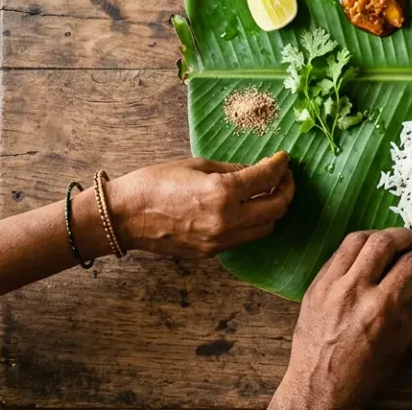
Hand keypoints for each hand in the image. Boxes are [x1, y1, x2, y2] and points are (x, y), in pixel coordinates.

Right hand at [105, 152, 294, 257]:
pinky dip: (255, 223)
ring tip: (270, 193)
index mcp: (223, 192)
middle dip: (287, 189)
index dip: (281, 165)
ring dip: (274, 210)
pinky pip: (245, 238)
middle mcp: (227, 220)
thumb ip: (232, 170)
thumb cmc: (155, 183)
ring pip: (266, 228)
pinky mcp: (213, 252)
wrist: (124, 216)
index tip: (284, 159)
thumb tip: (256, 171)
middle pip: (277, 208)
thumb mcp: (197, 165)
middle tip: (285, 177)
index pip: (267, 178)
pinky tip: (249, 209)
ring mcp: (221, 240)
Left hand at [270, 229, 411, 409]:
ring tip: (389, 243)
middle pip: (382, 242)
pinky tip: (365, 257)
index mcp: (382, 307)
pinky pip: (336, 254)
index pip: (410, 264)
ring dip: (378, 236)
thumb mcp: (401, 339)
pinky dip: (355, 250)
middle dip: (404, 236)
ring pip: (356, 240)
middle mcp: (355, 290)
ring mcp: (330, 285)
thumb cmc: (366, 370)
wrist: (320, 386)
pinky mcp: (314, 286)